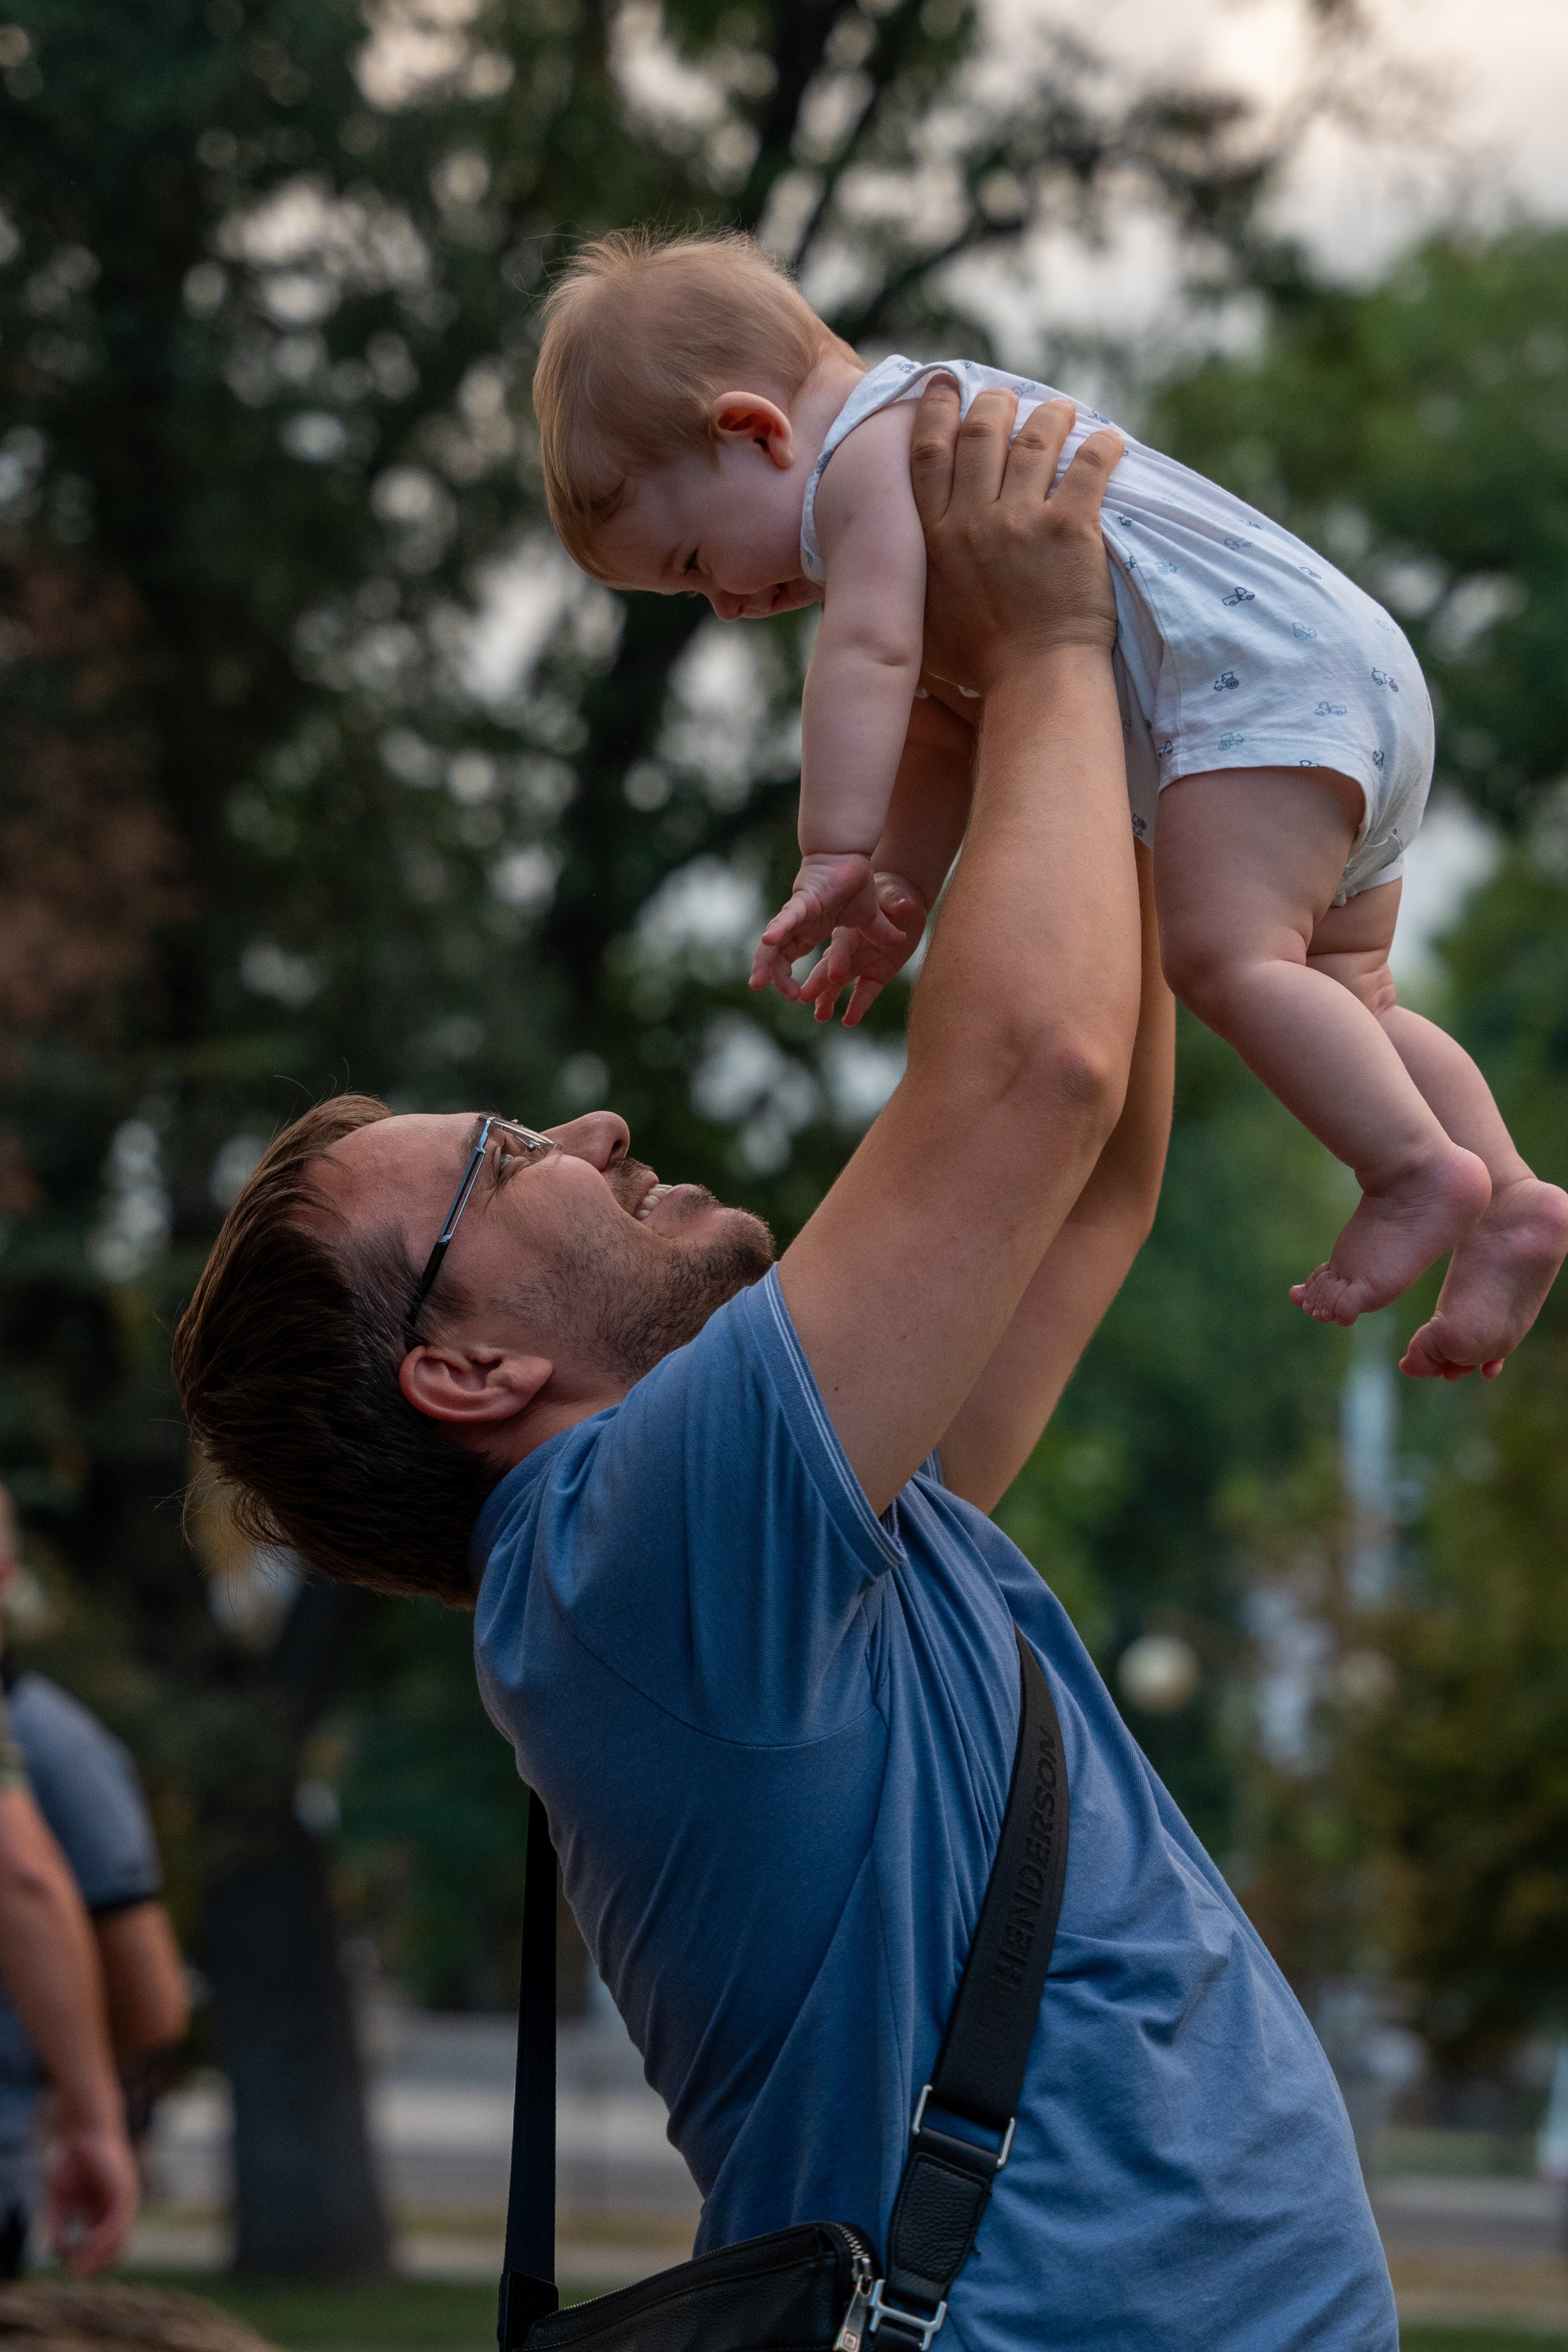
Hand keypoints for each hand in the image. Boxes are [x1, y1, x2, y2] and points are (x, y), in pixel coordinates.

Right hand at [44, 2115, 138, 2274]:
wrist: (83, 2134)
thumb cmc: (72, 2164)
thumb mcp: (60, 2202)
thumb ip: (59, 2227)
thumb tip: (58, 2255)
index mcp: (104, 2216)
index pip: (105, 2251)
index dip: (88, 2263)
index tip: (68, 2266)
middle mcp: (118, 2212)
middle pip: (115, 2253)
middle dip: (94, 2266)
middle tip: (75, 2271)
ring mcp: (124, 2203)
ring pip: (119, 2243)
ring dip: (97, 2257)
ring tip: (78, 2262)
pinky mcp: (125, 2192)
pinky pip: (118, 2223)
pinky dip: (103, 2238)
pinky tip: (89, 2244)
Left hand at [750, 851, 903, 999]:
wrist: (853, 852)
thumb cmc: (856, 880)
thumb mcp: (870, 917)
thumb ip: (879, 933)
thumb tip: (900, 943)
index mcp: (811, 931)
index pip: (791, 958)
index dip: (787, 978)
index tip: (797, 997)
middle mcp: (799, 925)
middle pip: (777, 955)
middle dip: (772, 975)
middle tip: (770, 991)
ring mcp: (799, 914)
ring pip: (775, 942)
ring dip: (765, 962)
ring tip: (758, 981)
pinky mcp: (803, 900)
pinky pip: (788, 917)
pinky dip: (778, 929)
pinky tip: (768, 941)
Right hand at [799, 871, 928, 1025]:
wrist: (901, 904)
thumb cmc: (892, 893)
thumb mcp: (894, 894)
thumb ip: (896, 900)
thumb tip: (906, 905)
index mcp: (850, 929)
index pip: (842, 946)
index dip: (838, 959)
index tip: (833, 973)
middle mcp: (850, 949)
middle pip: (830, 967)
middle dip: (818, 982)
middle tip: (802, 997)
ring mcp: (860, 963)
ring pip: (839, 983)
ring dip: (828, 998)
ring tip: (820, 1016)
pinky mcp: (875, 974)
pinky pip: (865, 992)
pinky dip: (858, 1006)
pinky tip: (849, 1021)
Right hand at [911, 383, 1122, 695]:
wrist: (1034, 681)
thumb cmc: (980, 664)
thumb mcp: (925, 621)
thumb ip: (912, 584)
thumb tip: (891, 575)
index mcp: (935, 538)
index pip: (929, 454)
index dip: (936, 410)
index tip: (946, 385)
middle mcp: (973, 521)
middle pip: (981, 433)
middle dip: (994, 403)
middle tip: (1007, 397)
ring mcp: (1022, 521)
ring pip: (1035, 439)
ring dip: (1049, 414)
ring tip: (1061, 409)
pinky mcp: (1071, 528)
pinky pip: (1089, 466)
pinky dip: (1101, 445)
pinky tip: (1109, 440)